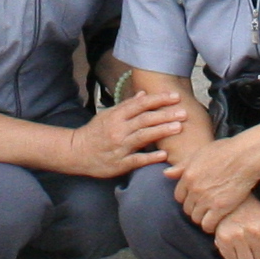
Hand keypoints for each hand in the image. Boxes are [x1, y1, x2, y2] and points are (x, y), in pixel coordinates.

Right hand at [66, 90, 192, 177]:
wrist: (76, 152)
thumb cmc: (94, 132)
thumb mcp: (108, 115)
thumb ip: (126, 106)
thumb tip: (143, 95)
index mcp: (116, 116)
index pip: (141, 104)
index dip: (158, 99)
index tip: (175, 96)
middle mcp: (119, 130)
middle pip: (145, 119)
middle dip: (166, 115)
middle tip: (184, 112)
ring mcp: (119, 147)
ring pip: (143, 137)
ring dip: (162, 131)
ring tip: (178, 128)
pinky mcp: (119, 163)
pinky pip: (137, 160)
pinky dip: (150, 157)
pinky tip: (163, 155)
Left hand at [168, 131, 259, 232]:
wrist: (245, 156)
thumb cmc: (226, 150)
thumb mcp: (200, 153)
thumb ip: (183, 165)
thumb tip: (166, 173)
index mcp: (188, 175)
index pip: (179, 196)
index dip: (188, 199)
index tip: (196, 199)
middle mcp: (194, 188)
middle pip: (187, 208)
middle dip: (195, 209)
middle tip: (205, 208)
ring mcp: (206, 199)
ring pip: (196, 218)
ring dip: (202, 218)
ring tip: (211, 215)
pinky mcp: (220, 207)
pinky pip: (208, 225)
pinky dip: (211, 226)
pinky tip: (217, 222)